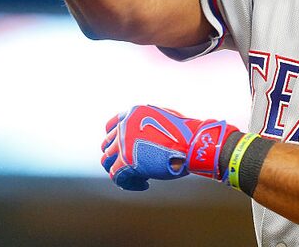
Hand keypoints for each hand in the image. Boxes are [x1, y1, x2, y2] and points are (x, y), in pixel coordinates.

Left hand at [100, 105, 237, 190]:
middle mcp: (124, 126)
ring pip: (107, 162)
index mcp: (133, 113)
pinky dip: (130, 184)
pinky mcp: (126, 162)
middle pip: (107, 145)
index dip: (114, 139)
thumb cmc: (186, 134)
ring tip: (136, 177)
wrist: (192, 144)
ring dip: (119, 171)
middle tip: (129, 167)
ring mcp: (123, 144)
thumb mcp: (165, 118)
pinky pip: (117, 177)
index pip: (111, 125)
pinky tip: (145, 184)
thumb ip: (149, 123)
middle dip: (116, 157)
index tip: (120, 149)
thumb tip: (147, 133)